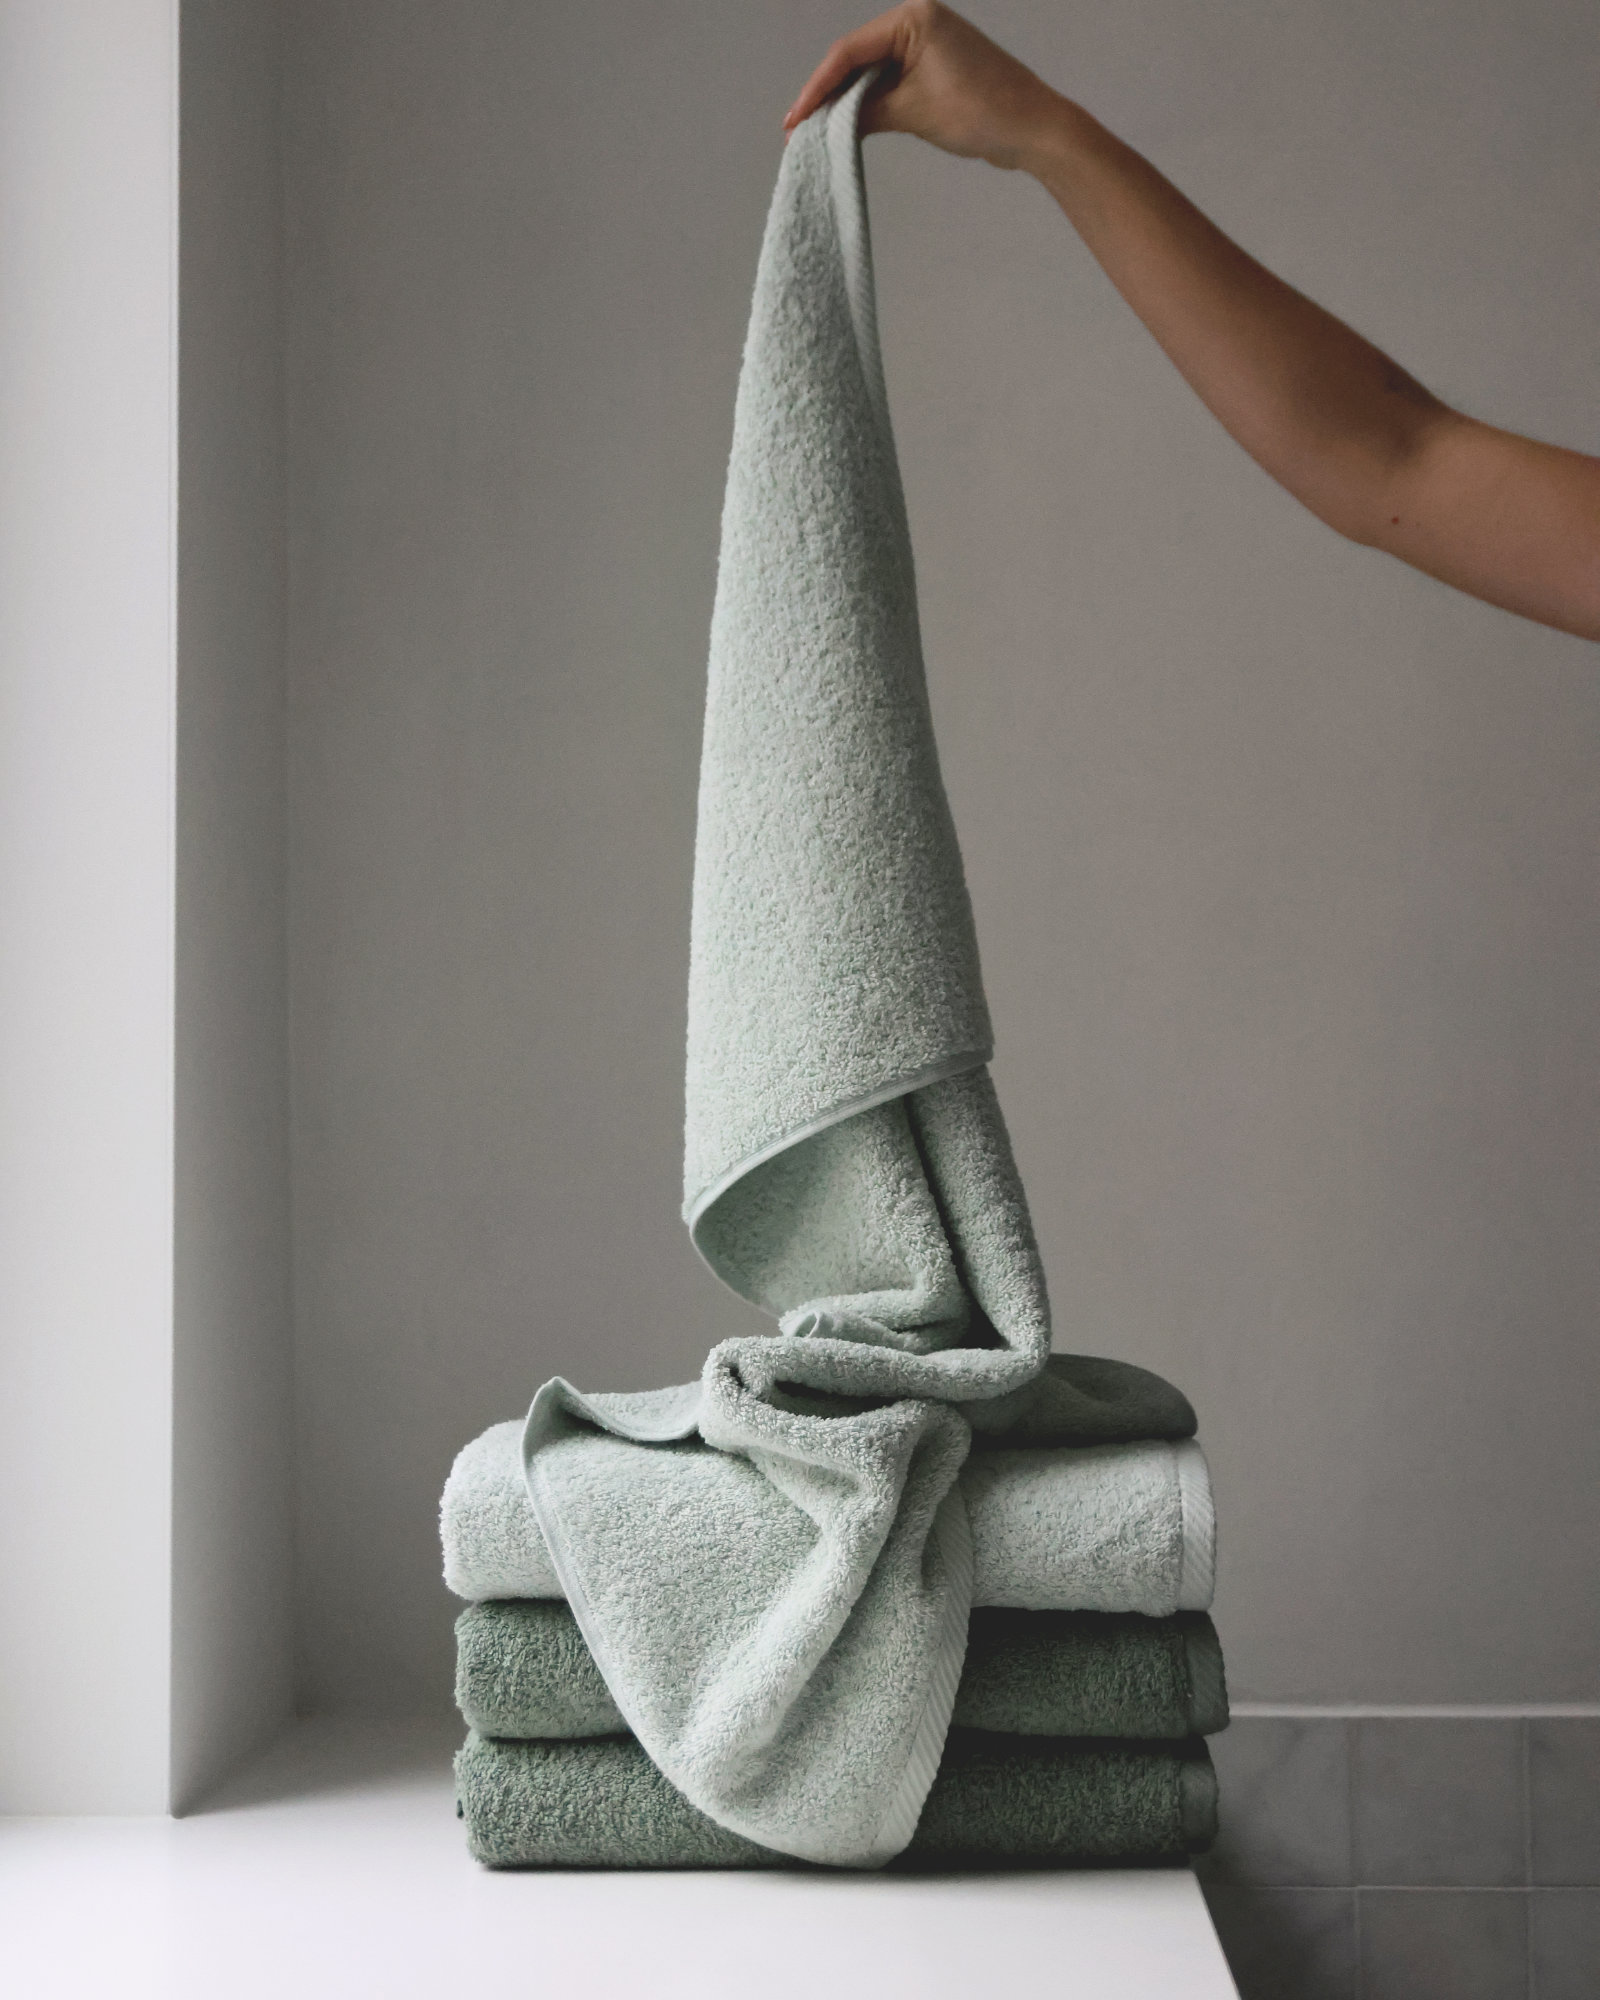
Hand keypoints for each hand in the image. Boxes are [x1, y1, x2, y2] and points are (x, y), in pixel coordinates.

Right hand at [782, 1, 1061, 171]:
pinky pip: (891, 84)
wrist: (1032, 129)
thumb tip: (829, 124)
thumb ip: (866, 113)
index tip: (794, 120)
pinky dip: (871, 106)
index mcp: (913, 18)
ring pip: (872, 74)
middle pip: (857, 59)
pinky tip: (850, 128)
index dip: (817, 88)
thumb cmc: (982, 111)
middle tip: (799, 130)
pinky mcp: (934, 68)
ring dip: (847, 104)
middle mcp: (918, 22)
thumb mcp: (913, 112)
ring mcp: (927, 44)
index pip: (850, 52)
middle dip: (828, 96)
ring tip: (818, 133)